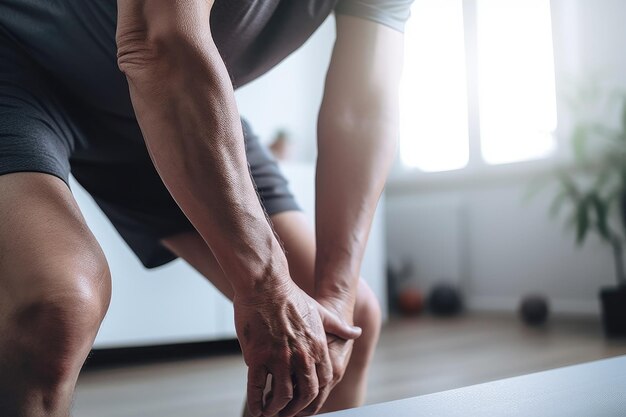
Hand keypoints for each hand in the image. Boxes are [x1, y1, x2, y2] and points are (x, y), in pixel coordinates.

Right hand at [234, 280, 360, 416]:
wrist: (266, 284)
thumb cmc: (292, 296)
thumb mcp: (322, 312)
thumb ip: (339, 327)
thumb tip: (356, 333)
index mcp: (317, 348)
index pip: (322, 383)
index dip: (314, 398)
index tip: (305, 403)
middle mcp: (301, 356)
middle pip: (305, 394)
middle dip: (296, 409)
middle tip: (287, 414)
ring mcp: (279, 358)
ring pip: (282, 395)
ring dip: (277, 408)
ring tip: (269, 413)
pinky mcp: (258, 357)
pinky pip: (257, 387)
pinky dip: (256, 401)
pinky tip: (255, 407)